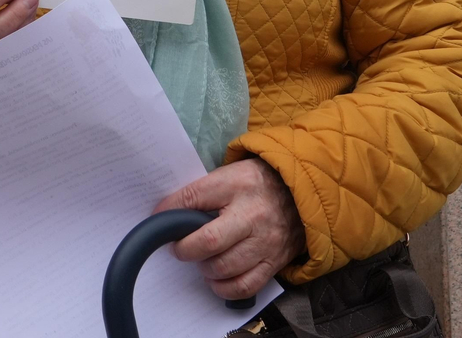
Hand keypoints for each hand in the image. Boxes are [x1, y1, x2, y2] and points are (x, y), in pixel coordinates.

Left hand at [155, 158, 305, 299]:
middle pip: (208, 241)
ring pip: (224, 267)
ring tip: (203, 259)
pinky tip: (217, 278)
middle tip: (180, 247)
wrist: (301, 192)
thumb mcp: (230, 174)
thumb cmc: (257, 183)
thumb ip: (203, 192)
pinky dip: (224, 288)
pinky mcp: (274, 261)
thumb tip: (167, 213)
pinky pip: (244, 286)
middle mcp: (253, 213)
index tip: (160, 220)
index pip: (193, 198)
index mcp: (238, 184)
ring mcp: (266, 240)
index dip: (169, 211)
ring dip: (205, 268)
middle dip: (185, 249)